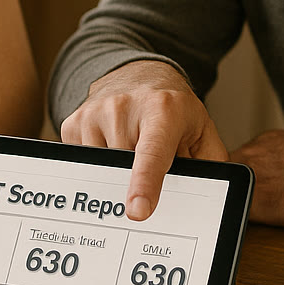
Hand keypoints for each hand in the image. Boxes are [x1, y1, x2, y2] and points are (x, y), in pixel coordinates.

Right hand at [60, 60, 226, 220]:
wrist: (138, 73)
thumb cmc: (173, 108)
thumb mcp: (202, 130)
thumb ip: (210, 164)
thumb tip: (208, 198)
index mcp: (163, 111)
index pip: (151, 154)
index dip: (144, 184)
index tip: (137, 211)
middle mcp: (124, 107)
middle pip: (125, 170)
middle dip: (138, 180)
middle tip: (153, 160)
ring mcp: (94, 113)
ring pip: (102, 171)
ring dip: (117, 171)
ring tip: (131, 147)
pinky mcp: (73, 123)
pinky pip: (83, 164)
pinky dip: (99, 164)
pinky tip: (112, 143)